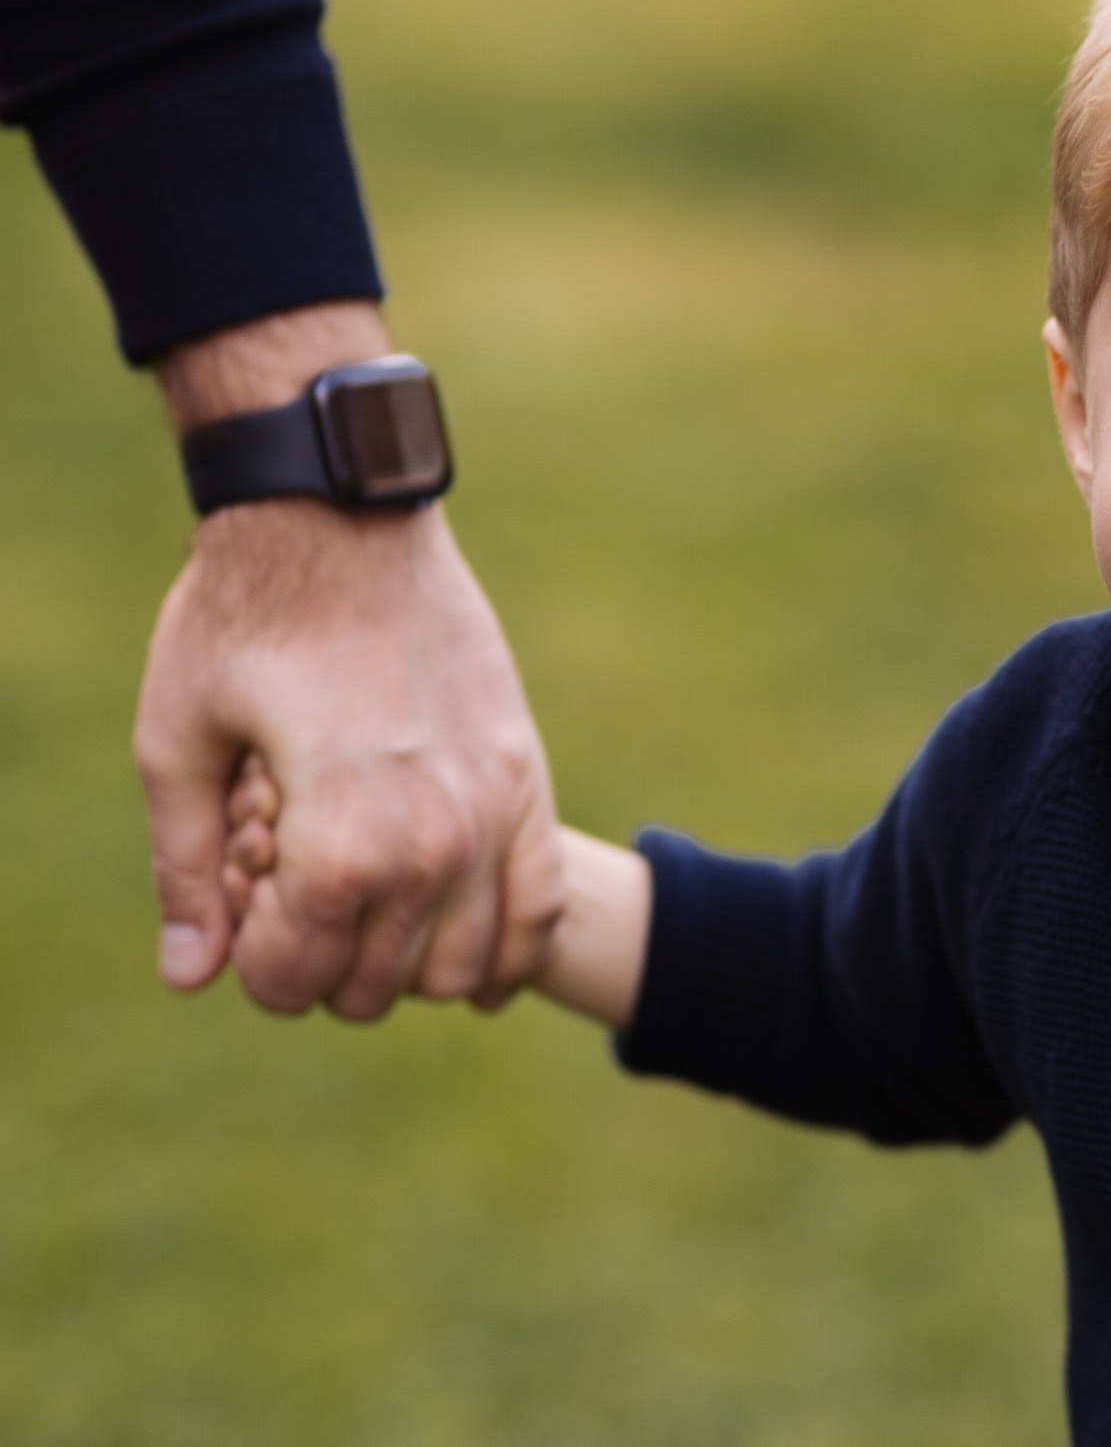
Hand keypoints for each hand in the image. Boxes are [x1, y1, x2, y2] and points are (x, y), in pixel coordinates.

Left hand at [136, 304, 563, 1016]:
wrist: (341, 521)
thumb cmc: (242, 624)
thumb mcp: (177, 745)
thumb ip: (186, 870)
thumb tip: (191, 975)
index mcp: (339, 842)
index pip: (295, 975)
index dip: (253, 965)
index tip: (241, 914)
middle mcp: (430, 841)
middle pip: (376, 980)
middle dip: (320, 964)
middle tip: (293, 899)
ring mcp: (491, 810)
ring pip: (462, 963)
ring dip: (405, 965)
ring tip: (365, 916)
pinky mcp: (524, 774)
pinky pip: (542, 904)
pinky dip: (512, 955)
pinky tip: (474, 975)